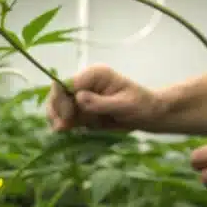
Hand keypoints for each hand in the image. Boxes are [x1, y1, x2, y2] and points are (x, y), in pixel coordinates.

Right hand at [46, 64, 165, 131]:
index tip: (68, 118)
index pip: (67, 83)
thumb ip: (101, 102)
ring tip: (61, 130)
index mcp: (95, 75)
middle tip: (62, 128)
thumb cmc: (142, 106)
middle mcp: (85, 83)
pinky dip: (62, 123)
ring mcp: (82, 96)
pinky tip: (64, 131)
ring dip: (57, 117)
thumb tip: (79, 98)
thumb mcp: (125, 105)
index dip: (62, 100)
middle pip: (58, 92)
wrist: (149, 115)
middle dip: (57, 110)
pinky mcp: (81, 109)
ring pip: (57, 104)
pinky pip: (64, 115)